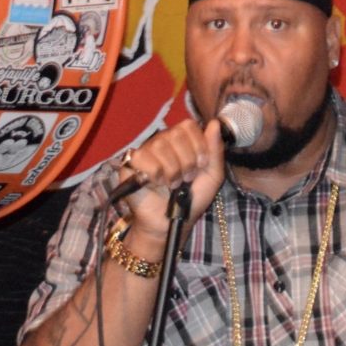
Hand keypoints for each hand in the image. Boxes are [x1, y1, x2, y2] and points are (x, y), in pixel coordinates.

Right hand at [114, 117, 227, 243]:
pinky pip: (143, 157)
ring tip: (173, 184)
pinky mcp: (130, 163)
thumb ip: (215, 150)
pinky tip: (156, 183)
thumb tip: (215, 123)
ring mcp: (145, 151)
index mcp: (181, 142)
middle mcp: (162, 142)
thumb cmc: (191, 200)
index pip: (189, 125)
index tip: (201, 165)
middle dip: (187, 161)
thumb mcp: (212, 176)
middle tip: (186, 178)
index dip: (198, 145)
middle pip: (176, 134)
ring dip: (172, 170)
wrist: (172, 222)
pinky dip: (155, 174)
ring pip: (160, 146)